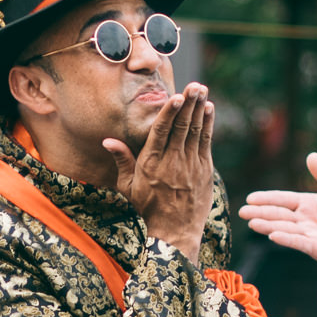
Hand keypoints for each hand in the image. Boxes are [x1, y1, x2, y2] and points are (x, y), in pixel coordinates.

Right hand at [105, 83, 215, 260]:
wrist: (174, 232)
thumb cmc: (148, 207)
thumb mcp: (128, 186)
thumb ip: (122, 161)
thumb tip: (107, 141)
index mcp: (151, 164)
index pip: (161, 133)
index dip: (170, 113)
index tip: (176, 97)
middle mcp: (172, 163)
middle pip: (182, 128)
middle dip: (188, 104)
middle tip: (195, 85)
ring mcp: (190, 166)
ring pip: (196, 132)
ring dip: (199, 109)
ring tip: (202, 89)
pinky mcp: (204, 171)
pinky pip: (206, 143)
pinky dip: (208, 125)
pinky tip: (209, 109)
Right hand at [238, 152, 316, 267]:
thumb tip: (311, 155)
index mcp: (307, 203)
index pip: (283, 199)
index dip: (268, 198)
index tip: (251, 198)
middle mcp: (303, 218)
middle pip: (278, 214)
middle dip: (261, 212)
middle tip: (242, 212)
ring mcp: (307, 233)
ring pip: (284, 228)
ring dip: (268, 225)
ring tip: (252, 223)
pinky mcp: (314, 247)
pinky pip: (298, 242)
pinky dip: (286, 238)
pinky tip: (273, 235)